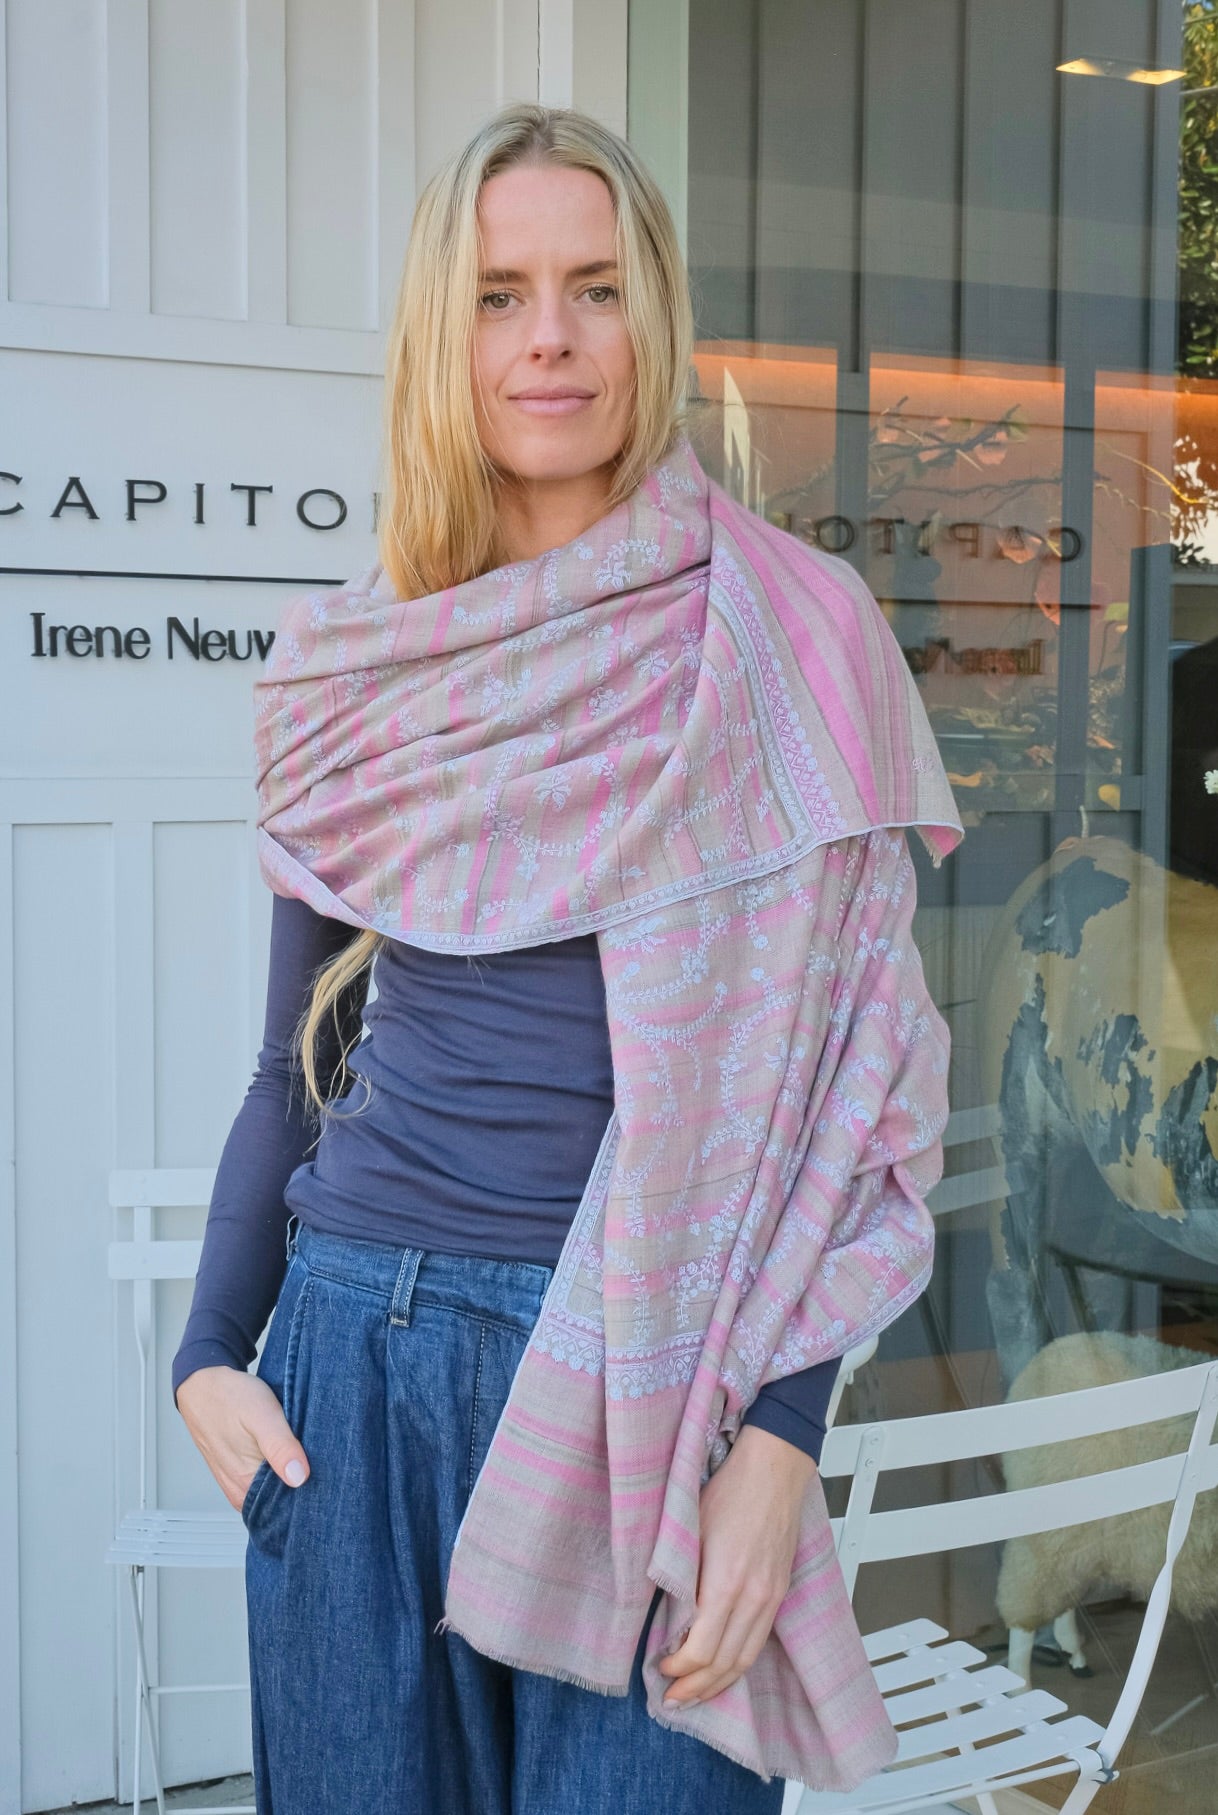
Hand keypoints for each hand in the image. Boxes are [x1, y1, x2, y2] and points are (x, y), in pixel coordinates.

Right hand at [175, 1365, 309, 1511]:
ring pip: (276, 1488)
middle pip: (284, 1499)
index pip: (289, 1507)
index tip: (326, 1470)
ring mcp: (238, 1484)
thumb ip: (280, 1447)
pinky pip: (266, 1478)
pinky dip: (279, 1466)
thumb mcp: (263, 1415)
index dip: (312, 1490)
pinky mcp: (238, 1473)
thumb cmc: (231, 1397)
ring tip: (299, 1448)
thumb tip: (299, 1478)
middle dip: (305, 1481)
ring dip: (292, 1472)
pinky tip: (286, 1449)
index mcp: (245, 1487)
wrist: (202, 1385)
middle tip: (315, 1453)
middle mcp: (240, 1492)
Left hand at [657, 1422, 814, 1709]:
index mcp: (726, 1584)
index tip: (660, 1669)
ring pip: (746, 1659)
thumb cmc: (730, 1491)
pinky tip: (725, 1670)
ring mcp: (771, 1597)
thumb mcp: (691, 1532)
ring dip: (719, 1684)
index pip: (702, 1650)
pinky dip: (740, 1664)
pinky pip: (760, 1641)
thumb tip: (669, 1616)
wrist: (774, 1469)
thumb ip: (681, 1578)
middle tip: (672, 1699)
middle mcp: (754, 1599)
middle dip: (696, 1688)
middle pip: (725, 1664)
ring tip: (696, 1696)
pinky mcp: (779, 1592)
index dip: (679, 1668)